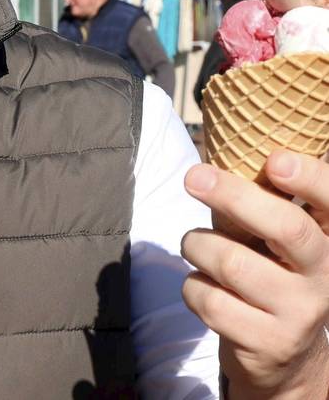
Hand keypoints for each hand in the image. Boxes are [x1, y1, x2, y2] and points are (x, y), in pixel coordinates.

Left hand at [181, 151, 328, 399]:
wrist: (282, 353)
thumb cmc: (266, 268)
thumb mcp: (267, 232)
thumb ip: (254, 199)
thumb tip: (214, 154)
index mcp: (327, 238)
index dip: (310, 179)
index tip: (276, 160)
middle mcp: (325, 275)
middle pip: (287, 228)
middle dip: (234, 196)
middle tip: (194, 177)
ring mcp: (301, 313)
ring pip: (232, 262)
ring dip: (197, 245)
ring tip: (196, 246)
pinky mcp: (270, 343)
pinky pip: (211, 300)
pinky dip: (192, 287)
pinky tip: (205, 288)